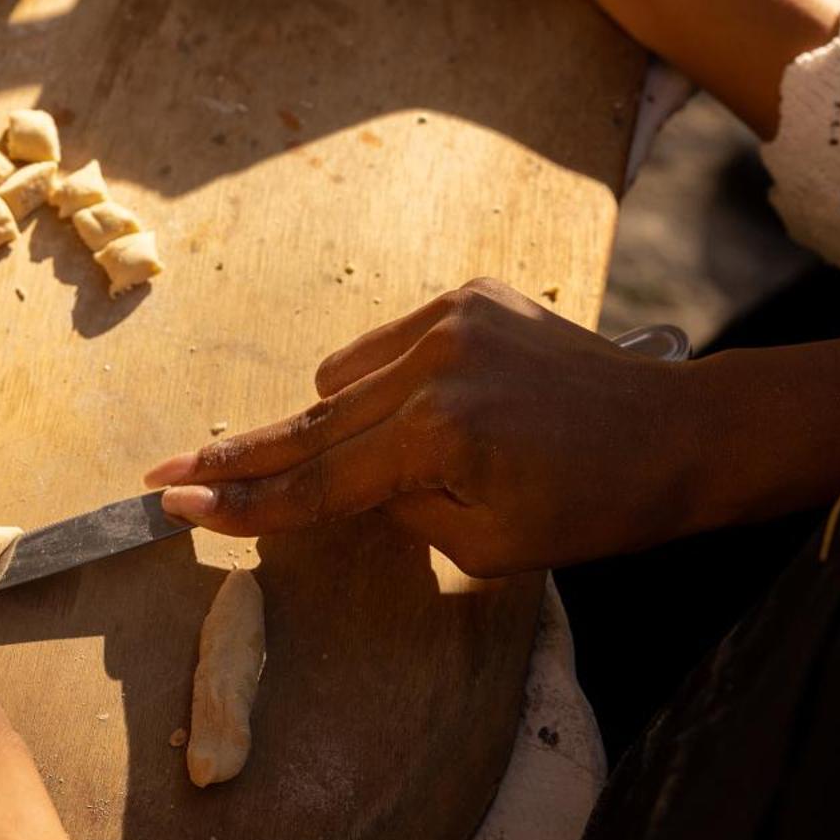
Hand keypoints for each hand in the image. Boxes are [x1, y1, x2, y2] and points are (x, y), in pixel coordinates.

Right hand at [145, 280, 699, 574]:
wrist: (676, 433)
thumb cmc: (593, 509)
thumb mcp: (487, 546)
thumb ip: (397, 511)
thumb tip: (347, 482)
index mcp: (440, 436)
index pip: (319, 481)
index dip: (242, 502)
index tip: (175, 503)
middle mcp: (434, 362)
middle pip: (310, 419)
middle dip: (236, 454)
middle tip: (162, 474)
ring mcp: (450, 316)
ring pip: (344, 373)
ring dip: (333, 418)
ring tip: (383, 455)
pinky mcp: (469, 292)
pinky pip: (389, 342)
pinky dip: (384, 380)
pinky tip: (427, 409)